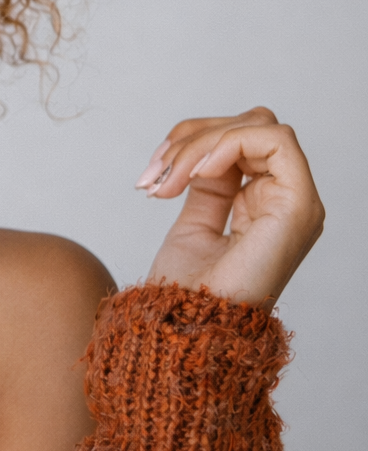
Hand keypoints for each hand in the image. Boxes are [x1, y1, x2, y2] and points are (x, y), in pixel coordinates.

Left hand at [137, 107, 323, 306]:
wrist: (186, 327)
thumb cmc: (186, 287)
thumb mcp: (194, 220)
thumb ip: (207, 183)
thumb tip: (201, 152)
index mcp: (264, 202)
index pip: (240, 138)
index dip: (191, 139)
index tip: (153, 175)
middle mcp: (286, 198)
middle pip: (250, 124)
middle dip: (193, 136)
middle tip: (156, 175)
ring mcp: (296, 202)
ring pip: (259, 125)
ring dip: (199, 142)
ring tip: (166, 179)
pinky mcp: (298, 207)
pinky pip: (274, 141)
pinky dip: (226, 144)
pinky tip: (195, 173)